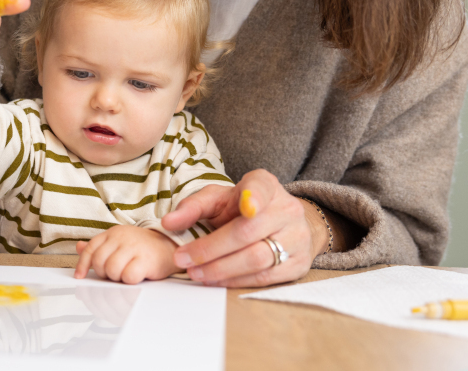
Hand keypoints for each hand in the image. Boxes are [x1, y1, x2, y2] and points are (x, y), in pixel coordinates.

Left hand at [74, 226, 178, 283]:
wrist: (169, 246)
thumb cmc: (141, 247)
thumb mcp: (119, 242)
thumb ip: (99, 246)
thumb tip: (78, 247)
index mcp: (113, 233)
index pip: (90, 248)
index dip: (82, 264)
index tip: (80, 276)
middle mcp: (122, 237)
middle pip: (99, 262)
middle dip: (104, 273)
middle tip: (115, 274)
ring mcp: (134, 247)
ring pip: (112, 270)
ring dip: (117, 278)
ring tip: (126, 274)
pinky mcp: (146, 259)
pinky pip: (128, 276)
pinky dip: (130, 280)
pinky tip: (136, 276)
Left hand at [161, 169, 324, 287]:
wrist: (280, 224)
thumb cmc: (241, 209)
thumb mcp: (217, 199)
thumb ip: (192, 207)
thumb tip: (168, 223)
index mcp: (266, 185)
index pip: (261, 188)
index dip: (254, 197)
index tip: (246, 205)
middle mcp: (287, 209)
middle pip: (248, 232)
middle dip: (211, 249)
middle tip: (184, 259)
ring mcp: (297, 237)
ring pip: (257, 259)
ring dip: (221, 270)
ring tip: (195, 273)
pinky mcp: (299, 264)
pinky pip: (265, 277)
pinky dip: (236, 281)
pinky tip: (215, 280)